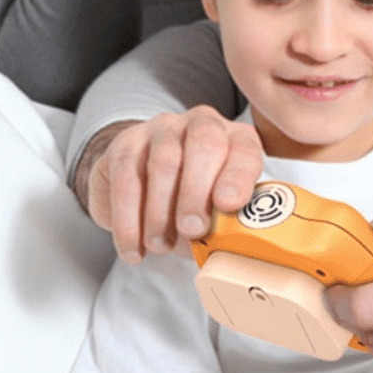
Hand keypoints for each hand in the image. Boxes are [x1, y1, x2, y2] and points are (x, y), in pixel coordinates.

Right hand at [83, 107, 262, 262]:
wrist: (147, 185)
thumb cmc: (197, 201)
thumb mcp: (219, 210)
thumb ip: (227, 220)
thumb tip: (224, 247)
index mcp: (238, 139)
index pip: (245, 150)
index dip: (239, 176)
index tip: (229, 204)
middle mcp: (203, 124)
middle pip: (205, 144)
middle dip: (197, 191)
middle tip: (192, 229)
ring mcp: (164, 129)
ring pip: (164, 162)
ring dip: (161, 211)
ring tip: (160, 245)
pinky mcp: (126, 143)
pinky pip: (126, 178)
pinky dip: (129, 220)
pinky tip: (134, 248)